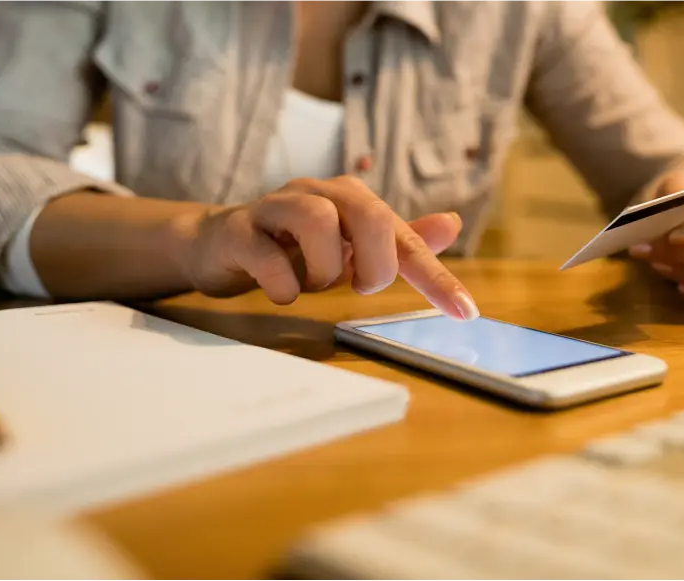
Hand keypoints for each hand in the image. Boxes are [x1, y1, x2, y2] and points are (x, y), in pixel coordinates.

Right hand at [178, 176, 478, 319]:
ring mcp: (274, 209)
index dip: (436, 275)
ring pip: (316, 221)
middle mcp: (316, 193)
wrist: (218, 243)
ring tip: (313, 285)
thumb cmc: (294, 247)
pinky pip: (266, 255)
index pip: (404, 235)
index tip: (465, 312)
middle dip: (375, 264)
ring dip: (324, 269)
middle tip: (359, 286)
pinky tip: (284, 293)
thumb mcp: (351, 247)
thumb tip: (453, 223)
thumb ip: (400, 240)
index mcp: (350, 199)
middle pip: (367, 213)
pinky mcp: (237, 232)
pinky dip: (282, 285)